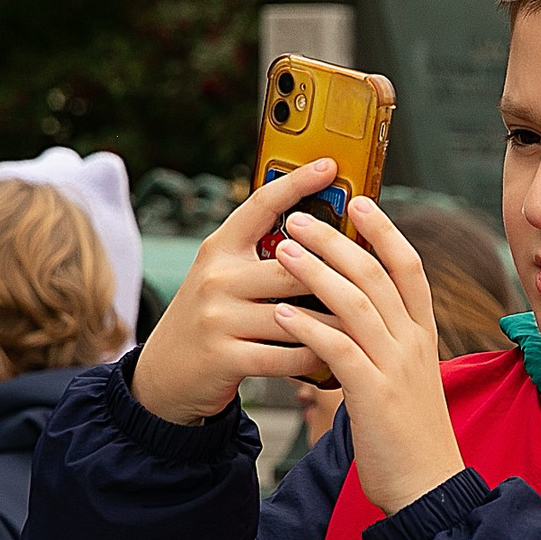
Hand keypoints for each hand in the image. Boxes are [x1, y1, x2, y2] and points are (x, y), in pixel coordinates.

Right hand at [131, 159, 346, 424]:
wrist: (165, 374)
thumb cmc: (211, 319)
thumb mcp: (224, 276)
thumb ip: (260, 256)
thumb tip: (320, 237)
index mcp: (220, 249)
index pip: (261, 205)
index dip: (297, 182)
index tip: (330, 165)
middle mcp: (216, 278)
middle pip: (292, 266)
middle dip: (335, 274)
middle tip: (375, 276)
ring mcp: (218, 318)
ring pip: (296, 315)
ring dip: (335, 323)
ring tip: (366, 322)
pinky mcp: (224, 357)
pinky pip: (286, 355)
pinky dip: (316, 356)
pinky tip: (335, 355)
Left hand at [267, 196, 465, 513]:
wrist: (428, 489)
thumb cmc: (409, 439)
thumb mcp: (403, 382)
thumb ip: (383, 347)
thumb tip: (349, 323)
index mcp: (422, 336)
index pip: (409, 267)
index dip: (384, 230)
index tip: (358, 201)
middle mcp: (413, 343)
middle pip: (376, 273)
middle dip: (336, 239)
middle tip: (300, 216)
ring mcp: (396, 367)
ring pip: (356, 301)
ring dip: (315, 271)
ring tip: (281, 249)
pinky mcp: (373, 395)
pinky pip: (338, 348)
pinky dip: (308, 326)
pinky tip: (281, 313)